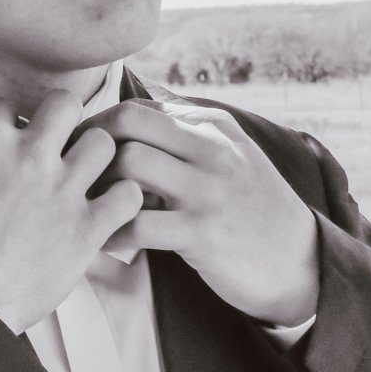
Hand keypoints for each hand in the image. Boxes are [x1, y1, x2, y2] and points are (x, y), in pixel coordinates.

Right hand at [0, 92, 143, 334]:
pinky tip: (108, 211)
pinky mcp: (85, 228)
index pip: (7, 106)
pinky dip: (123, 201)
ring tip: (86, 178)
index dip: (12, 123)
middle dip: (63, 120)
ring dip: (96, 158)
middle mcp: (27, 156)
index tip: (14, 141)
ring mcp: (60, 190)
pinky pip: (127, 195)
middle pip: (65, 104)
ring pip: (103, 143)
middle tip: (60, 144)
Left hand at [77, 99, 319, 324]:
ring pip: (129, 165)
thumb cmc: (250, 210)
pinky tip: (104, 243)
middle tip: (71, 178)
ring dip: (98, 190)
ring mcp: (209, 189)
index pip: (138, 110)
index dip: (97, 129)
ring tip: (87, 210)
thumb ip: (184, 139)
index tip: (77, 155)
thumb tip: (122, 126)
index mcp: (213, 126)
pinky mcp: (203, 233)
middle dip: (90, 148)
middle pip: (128, 125)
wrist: (299, 261)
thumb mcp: (228, 158)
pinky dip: (110, 234)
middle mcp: (211, 149)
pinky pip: (137, 225)